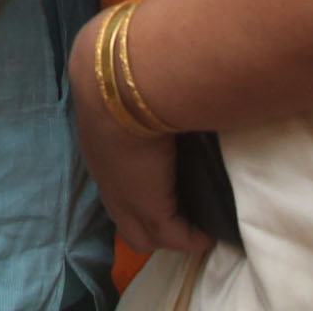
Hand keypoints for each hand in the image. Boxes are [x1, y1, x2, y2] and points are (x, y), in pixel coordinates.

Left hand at [70, 83, 206, 264]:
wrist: (117, 83)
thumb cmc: (121, 74)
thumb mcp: (122, 88)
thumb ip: (135, 92)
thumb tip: (148, 76)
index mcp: (101, 152)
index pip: (115, 187)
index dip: (137, 192)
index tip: (162, 188)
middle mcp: (109, 181)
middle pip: (126, 223)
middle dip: (151, 226)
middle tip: (181, 219)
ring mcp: (126, 199)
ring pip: (143, 235)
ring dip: (170, 233)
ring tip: (198, 226)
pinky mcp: (151, 210)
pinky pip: (175, 237)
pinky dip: (193, 238)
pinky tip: (211, 232)